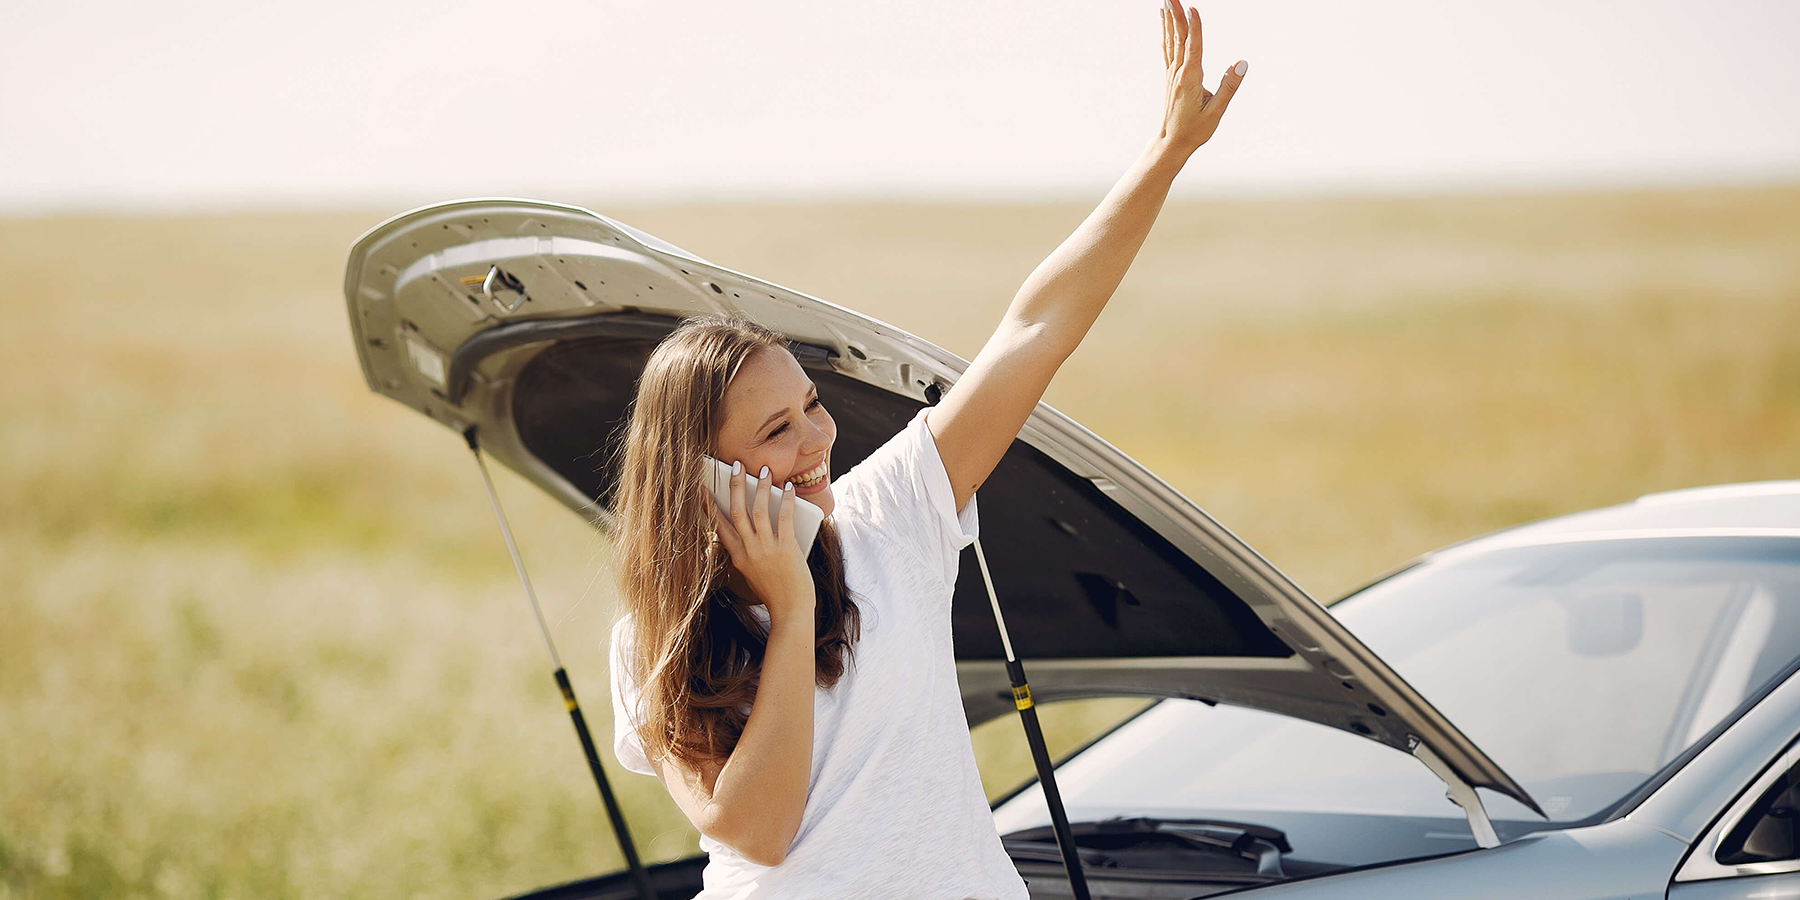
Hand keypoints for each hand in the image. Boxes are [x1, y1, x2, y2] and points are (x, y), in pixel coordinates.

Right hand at [709, 462, 815, 625]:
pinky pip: (783, 518)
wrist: (790, 611)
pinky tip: (788, 487)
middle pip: (736, 511)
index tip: (703, 488)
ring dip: (760, 487)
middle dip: (734, 486)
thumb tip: (754, 526)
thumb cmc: (775, 593)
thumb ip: (750, 551)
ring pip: (757, 510)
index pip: (719, 525)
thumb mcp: (753, 573)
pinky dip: (785, 500)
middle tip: (734, 465)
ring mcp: (766, 549)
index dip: (710, 505)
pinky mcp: (786, 549)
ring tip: (763, 470)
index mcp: (738, 557)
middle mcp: (748, 551)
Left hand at [1159, 1, 1244, 152]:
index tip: (1193, 7)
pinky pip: (1168, 48)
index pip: (1193, 47)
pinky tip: (1164, 20)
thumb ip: (1229, 87)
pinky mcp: (1171, 76)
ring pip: (1171, 40)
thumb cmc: (1194, 130)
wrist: (1171, 142)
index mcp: (1190, 79)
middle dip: (1176, 14)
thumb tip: (1242, 63)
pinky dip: (1167, 31)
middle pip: (1178, 37)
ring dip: (1170, 18)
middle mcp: (1178, 72)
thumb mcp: (1216, 112)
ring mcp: (1173, 73)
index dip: (1194, 27)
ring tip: (1166, 0)